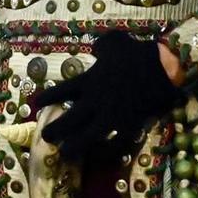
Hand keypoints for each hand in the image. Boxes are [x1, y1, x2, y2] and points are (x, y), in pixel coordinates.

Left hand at [38, 31, 182, 161]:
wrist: (160, 68)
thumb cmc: (136, 53)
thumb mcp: (114, 42)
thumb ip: (102, 46)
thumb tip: (96, 47)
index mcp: (89, 81)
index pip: (62, 92)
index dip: (48, 98)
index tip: (37, 104)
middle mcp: (95, 102)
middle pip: (69, 120)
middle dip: (55, 130)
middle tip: (46, 137)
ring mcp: (110, 116)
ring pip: (86, 138)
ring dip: (74, 147)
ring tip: (65, 153)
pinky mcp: (127, 127)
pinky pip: (114, 144)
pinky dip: (106, 152)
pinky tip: (99, 156)